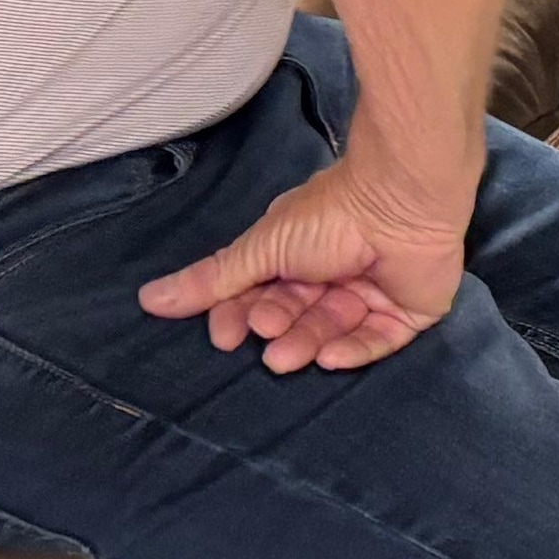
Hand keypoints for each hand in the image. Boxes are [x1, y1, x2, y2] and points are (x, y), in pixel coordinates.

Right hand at [139, 160, 467, 372]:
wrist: (401, 199)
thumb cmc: (331, 215)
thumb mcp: (263, 247)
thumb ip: (214, 278)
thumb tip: (148, 299)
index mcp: (302, 252)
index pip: (264, 294)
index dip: (241, 315)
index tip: (223, 335)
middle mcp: (337, 273)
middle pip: (299, 315)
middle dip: (278, 328)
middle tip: (265, 334)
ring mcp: (375, 292)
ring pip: (335, 329)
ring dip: (307, 343)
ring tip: (286, 354)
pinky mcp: (410, 311)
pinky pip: (378, 340)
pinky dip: (353, 351)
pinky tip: (329, 359)